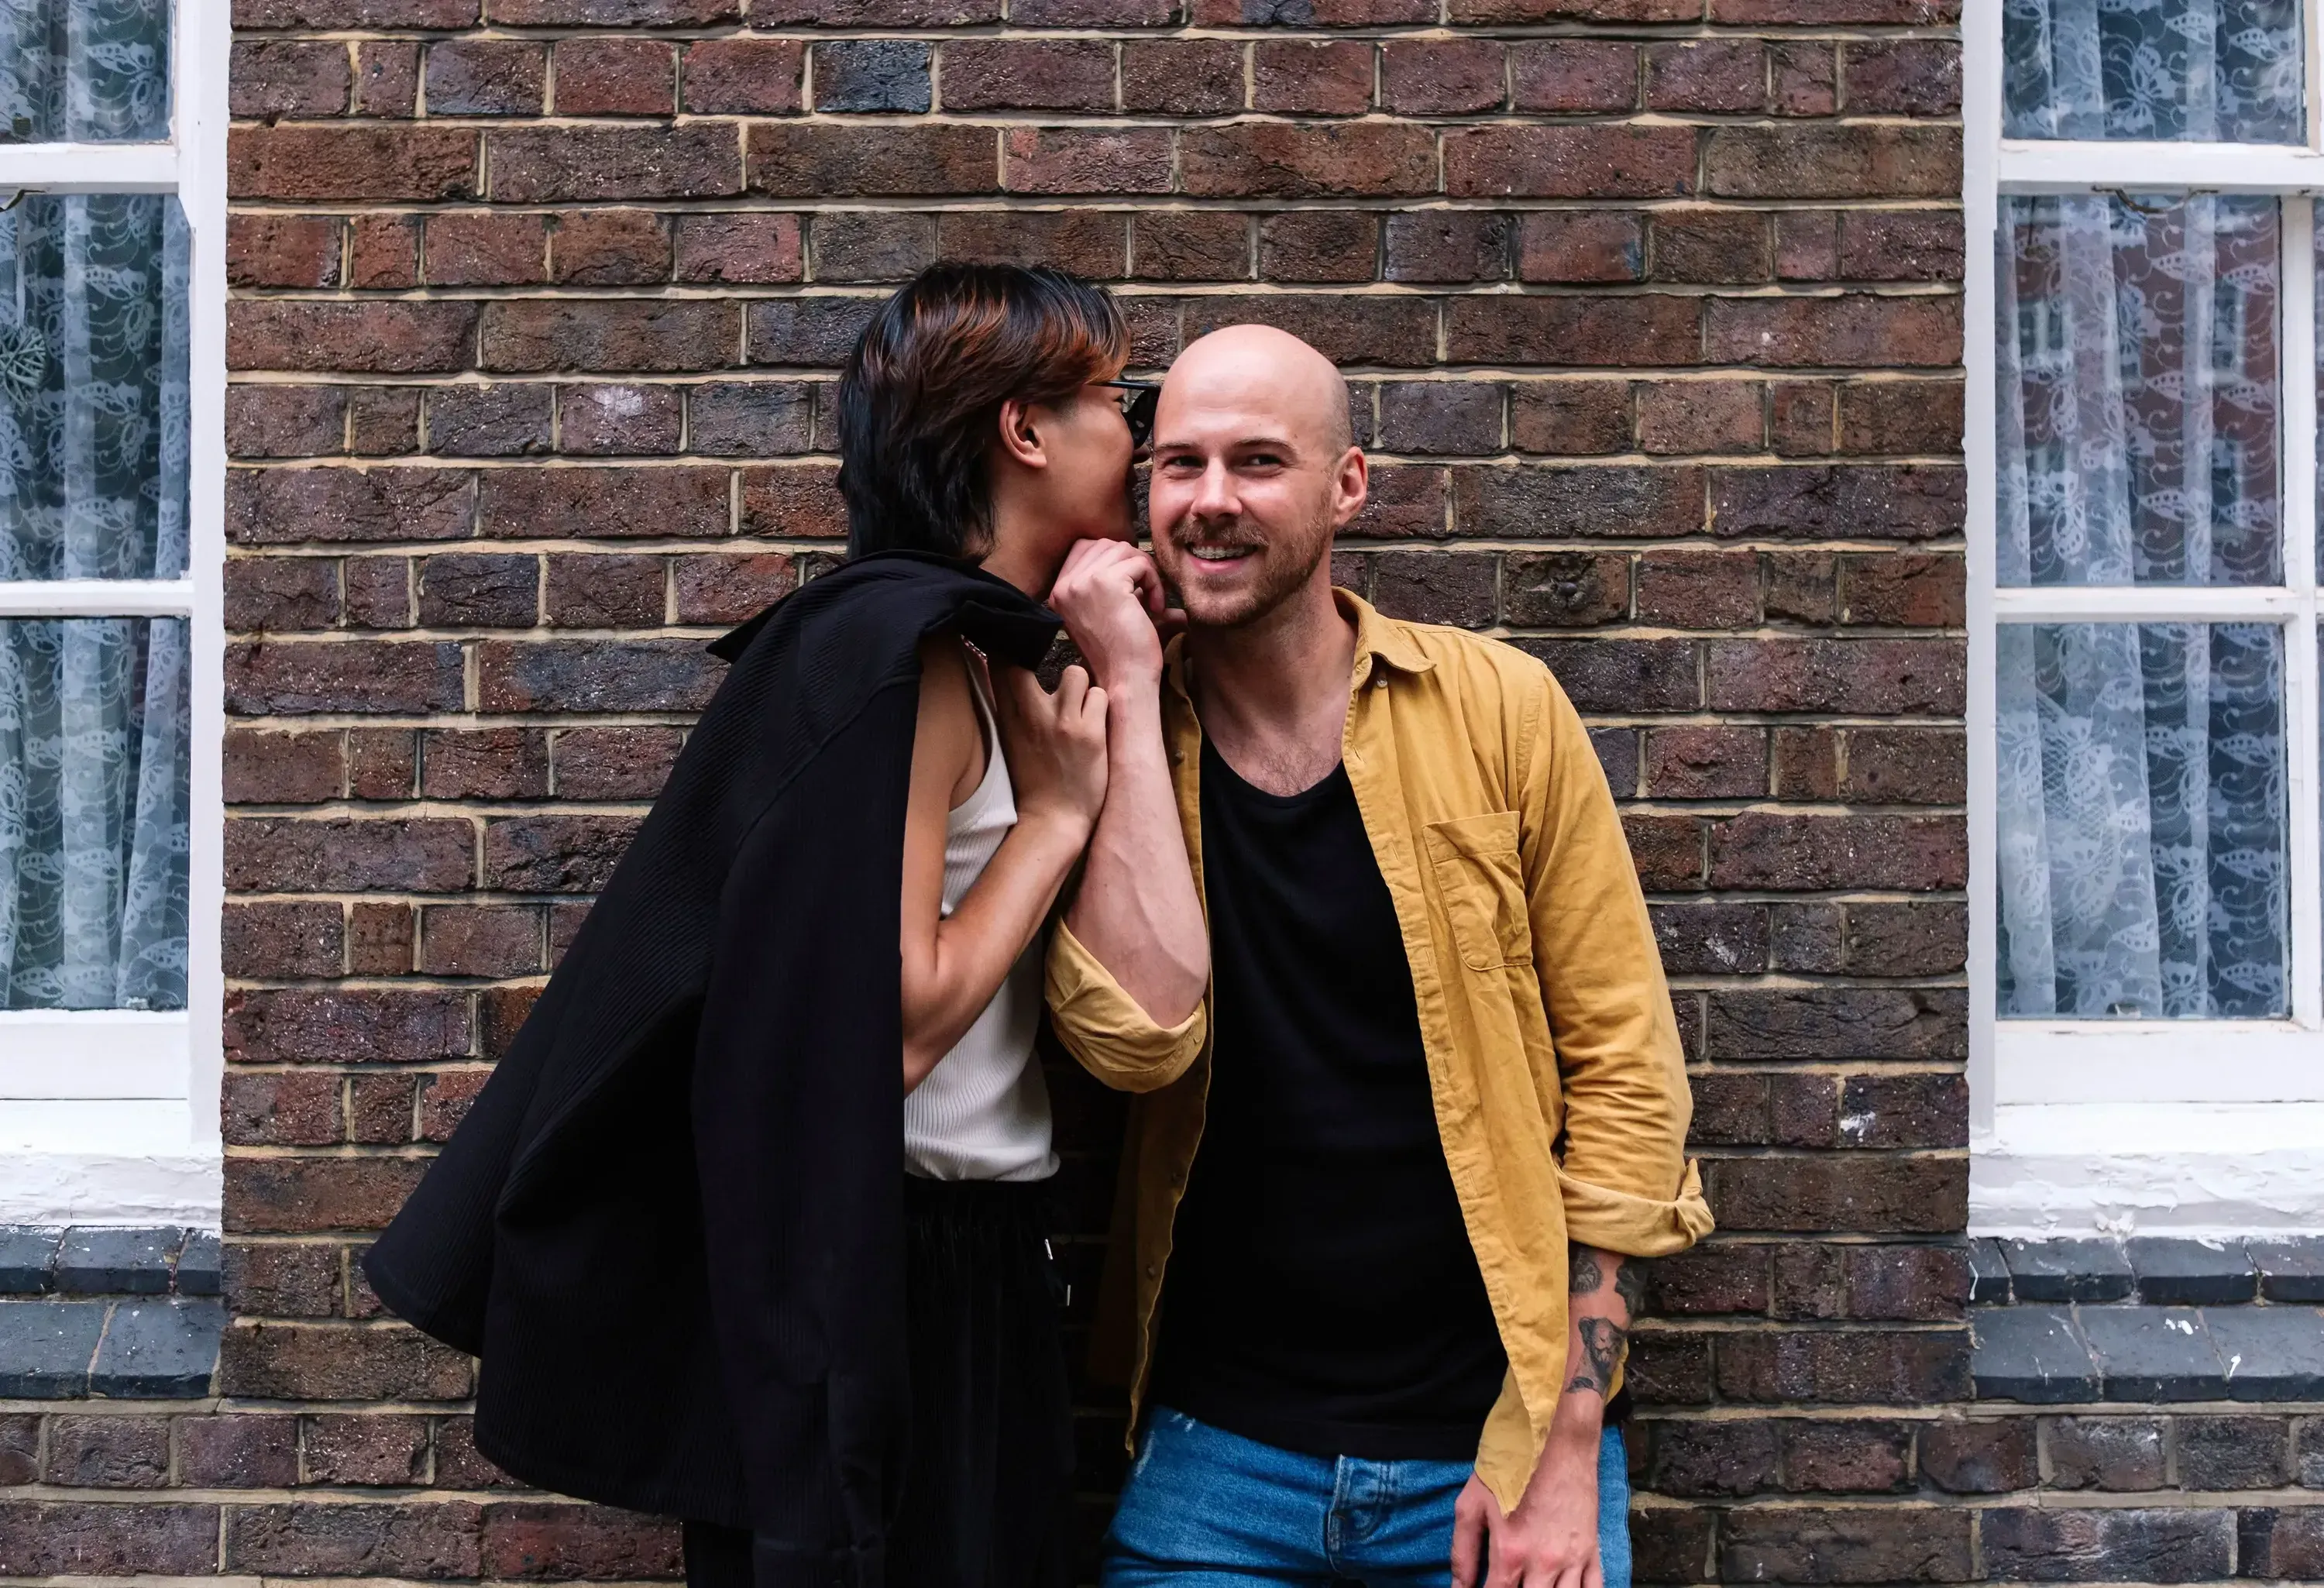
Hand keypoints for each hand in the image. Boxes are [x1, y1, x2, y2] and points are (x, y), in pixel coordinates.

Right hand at [993, 662, 1107, 836]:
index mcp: (1006, 718)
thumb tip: (1008, 672)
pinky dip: (1100, 708)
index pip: (999, 663)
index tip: (1017, 645)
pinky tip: (1095, 726)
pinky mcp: (1090, 734)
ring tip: (1079, 710)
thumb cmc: (1034, 781)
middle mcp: (1030, 715)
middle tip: (1053, 681)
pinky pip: (1100, 695)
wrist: (1053, 821)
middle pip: (1027, 658)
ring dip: (1081, 689)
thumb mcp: (1010, 741)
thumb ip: (1009, 708)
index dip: (1008, 646)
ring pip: (1076, 673)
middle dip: (1039, 659)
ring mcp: (1061, 723)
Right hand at [1048, 538, 1178, 692]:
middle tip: (1146, 594)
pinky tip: (1156, 608)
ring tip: (1151, 603)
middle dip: (1132, 564)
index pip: (1085, 548)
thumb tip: (1140, 555)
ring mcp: (1082, 583)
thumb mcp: (1106, 612)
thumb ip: (1113, 582)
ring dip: (1145, 572)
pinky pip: (1140, 563)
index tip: (1131, 586)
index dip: (1115, 560)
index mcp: (1059, 592)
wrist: (1124, 681)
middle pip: (1106, 545)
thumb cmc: (1120, 653)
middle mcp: (1065, 585)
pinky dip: (1154, 581)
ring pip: (1124, 551)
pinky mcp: (1106, 583)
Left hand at [1451, 1428, 1601, 1587]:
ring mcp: (1572, 1559)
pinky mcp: (1592, 1552)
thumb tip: (1459, 1587)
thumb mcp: (1472, 1505)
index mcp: (1511, 1552)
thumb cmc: (1510, 1469)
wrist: (1555, 1441)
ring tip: (1534, 1587)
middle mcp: (1544, 1563)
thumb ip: (1463, 1552)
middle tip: (1511, 1584)